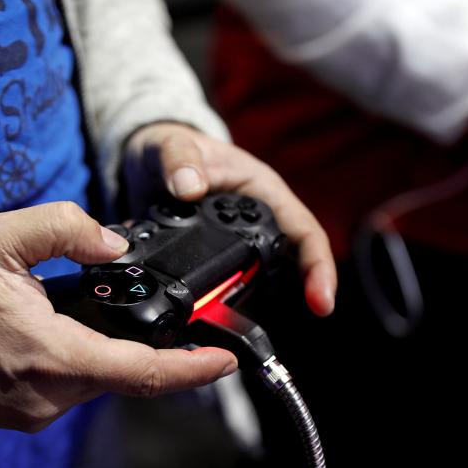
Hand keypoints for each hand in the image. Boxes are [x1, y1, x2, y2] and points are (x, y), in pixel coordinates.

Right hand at [0, 202, 236, 431]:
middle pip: (128, 373)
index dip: (192, 371)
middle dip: (153, 347)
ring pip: (101, 379)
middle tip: (162, 316)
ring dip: (113, 348)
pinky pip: (74, 386)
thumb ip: (65, 229)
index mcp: (51, 355)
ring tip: (100, 313)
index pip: (142, 372)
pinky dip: (87, 358)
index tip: (225, 362)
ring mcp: (34, 410)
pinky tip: (70, 331)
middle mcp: (48, 395)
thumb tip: (112, 243)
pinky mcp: (23, 412)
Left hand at [125, 122, 336, 315]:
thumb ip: (179, 160)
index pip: (304, 232)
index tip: (322, 302)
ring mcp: (235, 242)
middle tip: (282, 319)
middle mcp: (256, 221)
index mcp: (262, 192)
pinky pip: (226, 284)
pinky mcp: (213, 257)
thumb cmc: (171, 145)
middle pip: (289, 263)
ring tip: (237, 323)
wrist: (145, 162)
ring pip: (260, 279)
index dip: (318, 267)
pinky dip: (219, 301)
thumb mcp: (172, 144)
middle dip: (295, 295)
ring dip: (252, 302)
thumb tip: (189, 187)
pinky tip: (206, 316)